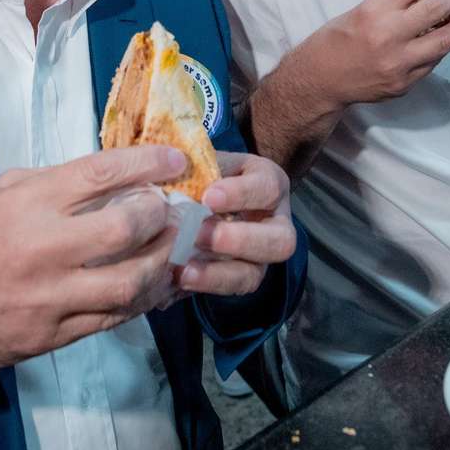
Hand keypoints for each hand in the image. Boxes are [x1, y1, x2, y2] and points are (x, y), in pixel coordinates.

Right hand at [0, 146, 187, 394]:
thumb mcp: (3, 192)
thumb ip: (58, 183)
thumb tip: (117, 174)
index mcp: (27, 202)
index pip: (101, 173)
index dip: (147, 163)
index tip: (175, 160)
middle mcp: (41, 248)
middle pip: (125, 228)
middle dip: (160, 215)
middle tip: (173, 208)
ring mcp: (49, 297)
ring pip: (129, 281)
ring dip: (163, 262)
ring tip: (174, 246)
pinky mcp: (53, 336)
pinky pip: (114, 317)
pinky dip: (144, 298)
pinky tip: (157, 282)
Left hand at [177, 153, 294, 295]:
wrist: (200, 197)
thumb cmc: (204, 173)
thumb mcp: (206, 161)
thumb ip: (195, 166)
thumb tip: (169, 168)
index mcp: (269, 183)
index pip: (268, 188)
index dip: (240, 194)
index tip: (208, 196)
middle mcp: (276, 222)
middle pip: (281, 240)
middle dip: (239, 239)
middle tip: (199, 232)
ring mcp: (262, 256)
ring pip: (256, 273)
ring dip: (219, 272)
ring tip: (184, 266)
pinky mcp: (243, 276)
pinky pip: (232, 289)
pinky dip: (206, 284)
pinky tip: (180, 276)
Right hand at [316, 0, 449, 105]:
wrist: (319, 80)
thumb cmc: (337, 39)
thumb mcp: (362, 10)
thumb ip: (396, 2)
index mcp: (374, 10)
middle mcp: (388, 35)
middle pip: (437, 8)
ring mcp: (399, 63)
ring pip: (445, 39)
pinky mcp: (405, 83)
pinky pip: (433, 61)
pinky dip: (447, 45)